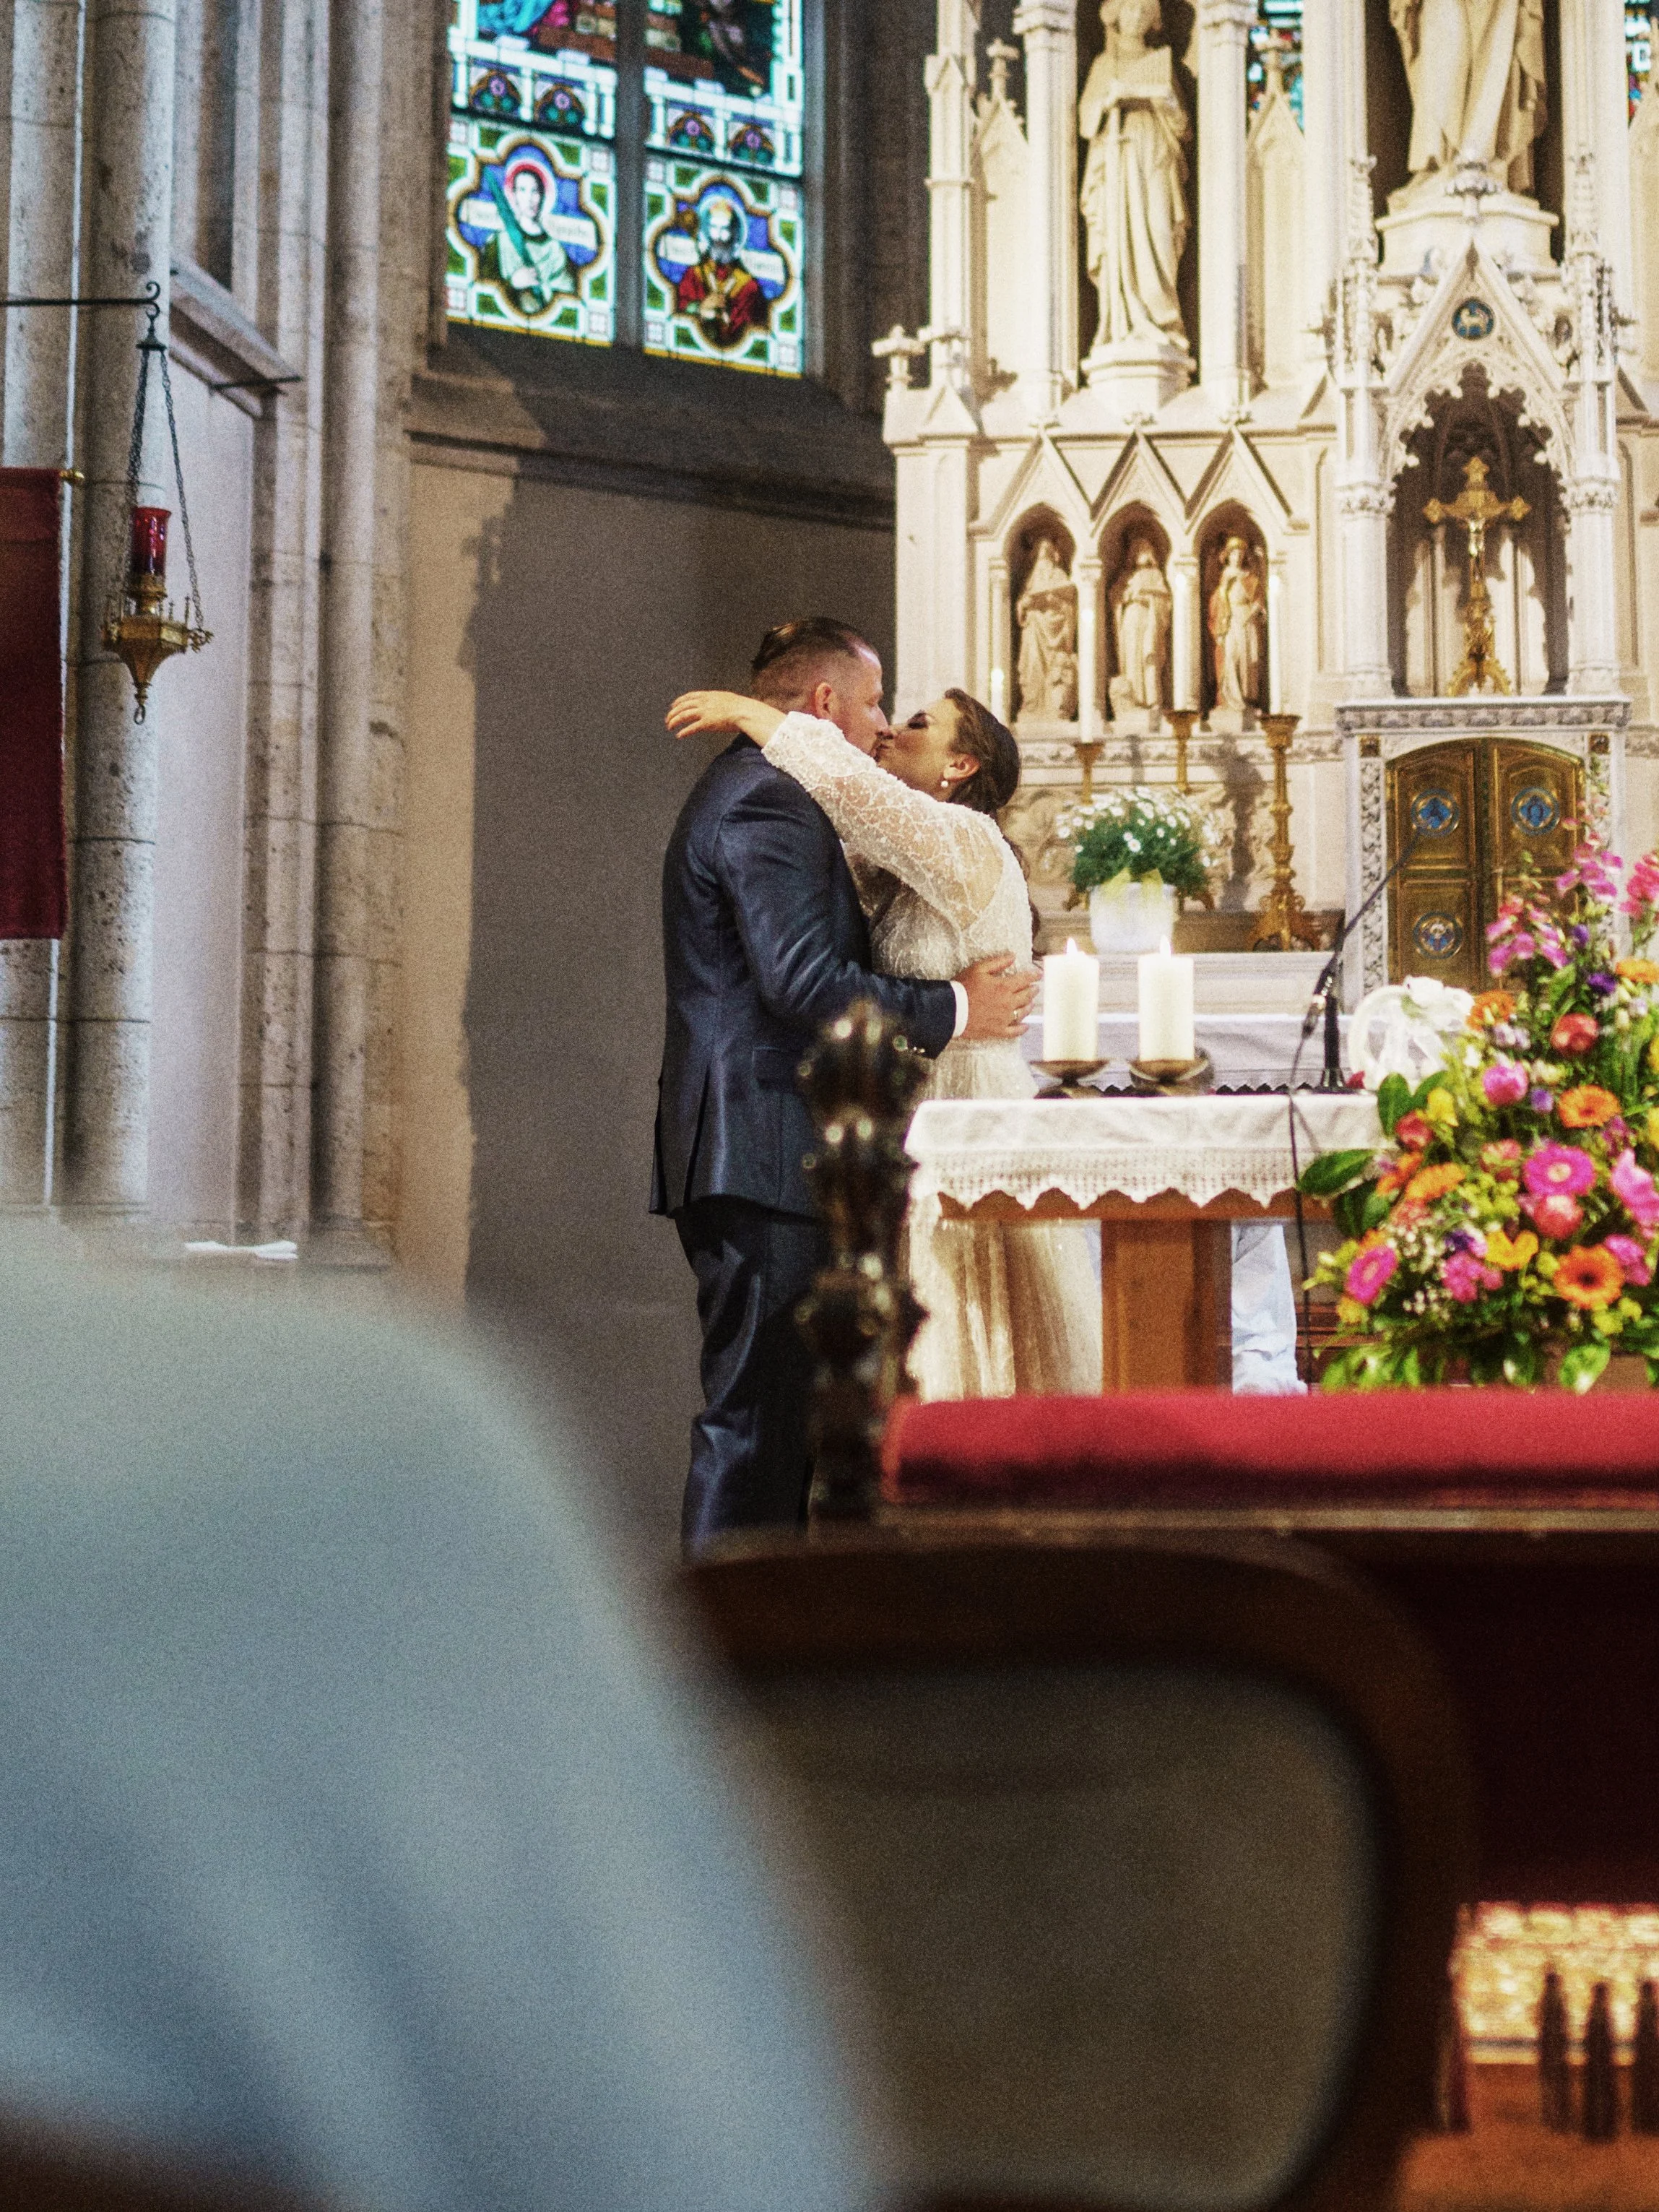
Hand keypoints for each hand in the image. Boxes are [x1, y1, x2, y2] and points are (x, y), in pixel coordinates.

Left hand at [666, 691, 783, 745]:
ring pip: (683, 716)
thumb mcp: (726, 698)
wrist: (745, 712)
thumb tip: (718, 705)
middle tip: (668, 719)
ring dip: (675, 721)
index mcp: (708, 695)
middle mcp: (704, 702)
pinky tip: (679, 735)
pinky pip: (692, 728)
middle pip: (682, 706)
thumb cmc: (740, 707)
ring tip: (670, 727)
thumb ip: (718, 701)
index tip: (673, 705)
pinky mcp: (707, 723)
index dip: (679, 701)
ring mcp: (704, 712)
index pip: (689, 696)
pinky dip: (684, 732)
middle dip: (673, 713)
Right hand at [957, 953, 1037, 1042]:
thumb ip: (997, 962)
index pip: (1025, 979)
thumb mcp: (978, 968)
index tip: (1039, 974)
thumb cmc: (963, 987)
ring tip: (1030, 1002)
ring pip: (1023, 1012)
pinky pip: (1014, 1031)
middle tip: (1035, 988)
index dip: (1033, 975)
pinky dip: (1022, 1028)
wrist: (951, 1010)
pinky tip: (1025, 1026)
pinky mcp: (998, 1031)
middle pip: (1026, 996)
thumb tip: (1013, 956)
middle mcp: (1008, 1003)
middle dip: (1032, 990)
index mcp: (1004, 986)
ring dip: (1029, 1006)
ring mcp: (1004, 1018)